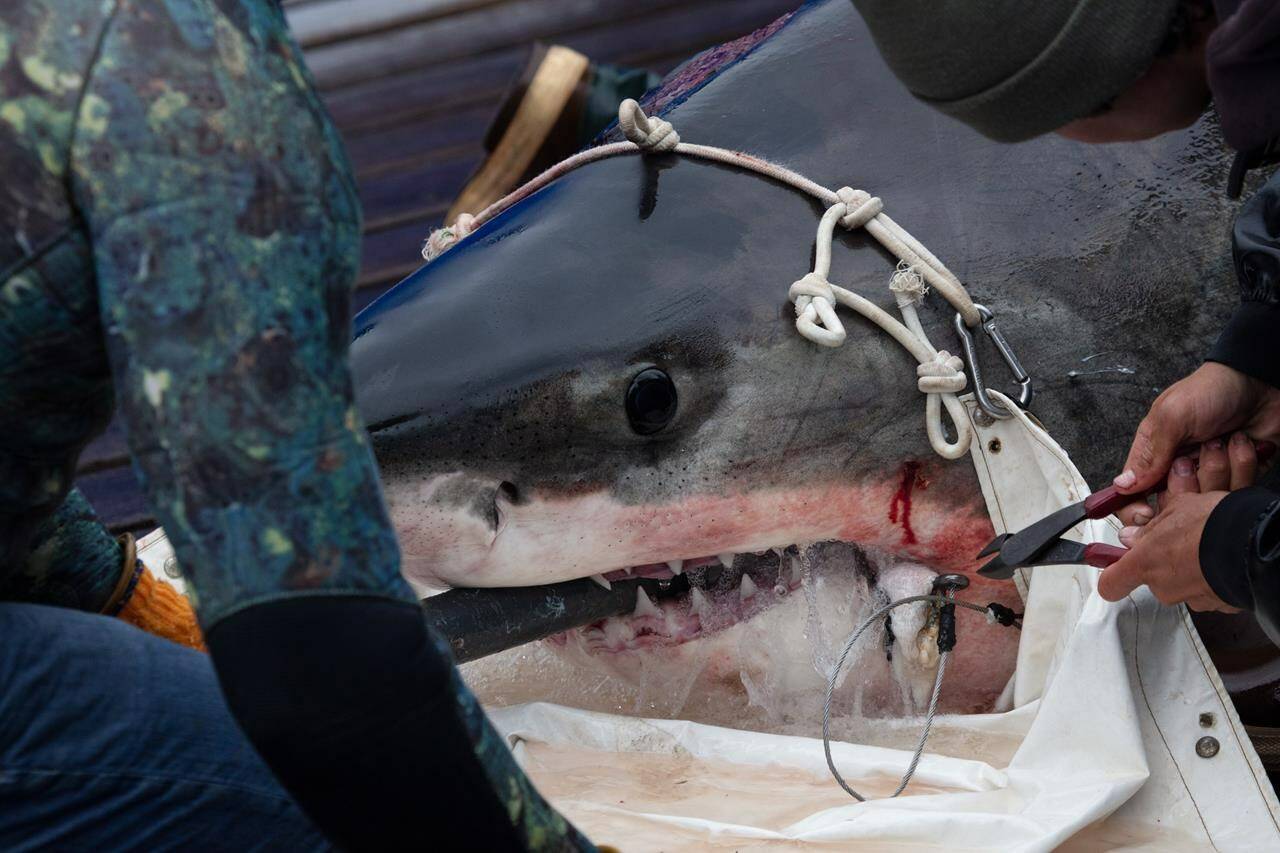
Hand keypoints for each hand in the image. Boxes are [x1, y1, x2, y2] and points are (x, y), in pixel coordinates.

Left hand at [1098, 490, 1237, 611]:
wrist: (1254, 541)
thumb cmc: (1213, 522)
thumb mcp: (1176, 509)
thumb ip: (1150, 527)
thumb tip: (1132, 536)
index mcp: (1145, 563)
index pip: (1111, 584)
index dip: (1111, 578)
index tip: (1112, 571)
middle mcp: (1164, 587)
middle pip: (1154, 579)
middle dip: (1165, 563)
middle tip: (1181, 542)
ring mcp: (1192, 598)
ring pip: (1184, 584)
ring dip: (1191, 569)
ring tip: (1207, 547)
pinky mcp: (1218, 605)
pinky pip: (1209, 590)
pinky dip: (1213, 578)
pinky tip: (1223, 560)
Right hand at [1114, 363, 1279, 524]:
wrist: (1262, 381)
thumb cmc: (1212, 390)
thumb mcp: (1172, 417)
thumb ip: (1149, 455)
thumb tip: (1122, 486)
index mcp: (1154, 451)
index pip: (1133, 490)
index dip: (1134, 508)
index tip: (1147, 516)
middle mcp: (1179, 465)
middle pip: (1170, 502)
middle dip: (1183, 492)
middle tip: (1193, 468)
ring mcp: (1208, 472)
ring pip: (1206, 498)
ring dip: (1218, 470)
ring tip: (1222, 442)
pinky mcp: (1238, 475)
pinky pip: (1239, 489)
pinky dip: (1244, 468)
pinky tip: (1243, 443)